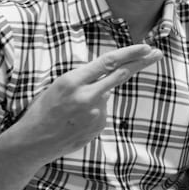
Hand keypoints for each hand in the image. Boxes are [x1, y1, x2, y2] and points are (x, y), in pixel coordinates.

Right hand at [10, 44, 162, 162]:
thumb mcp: (58, 86)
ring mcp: (95, 113)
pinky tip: (76, 120)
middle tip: (157, 53)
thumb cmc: (42, 110)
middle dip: (141, 62)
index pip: (108, 62)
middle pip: (121, 74)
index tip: (146, 47)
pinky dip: (92, 110)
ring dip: (97, 95)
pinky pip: (101, 111)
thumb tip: (110, 80)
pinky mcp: (99, 125)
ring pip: (106, 94)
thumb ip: (85, 80)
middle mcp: (87, 96)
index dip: (130, 53)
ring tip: (73, 108)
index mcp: (72, 81)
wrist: (32, 142)